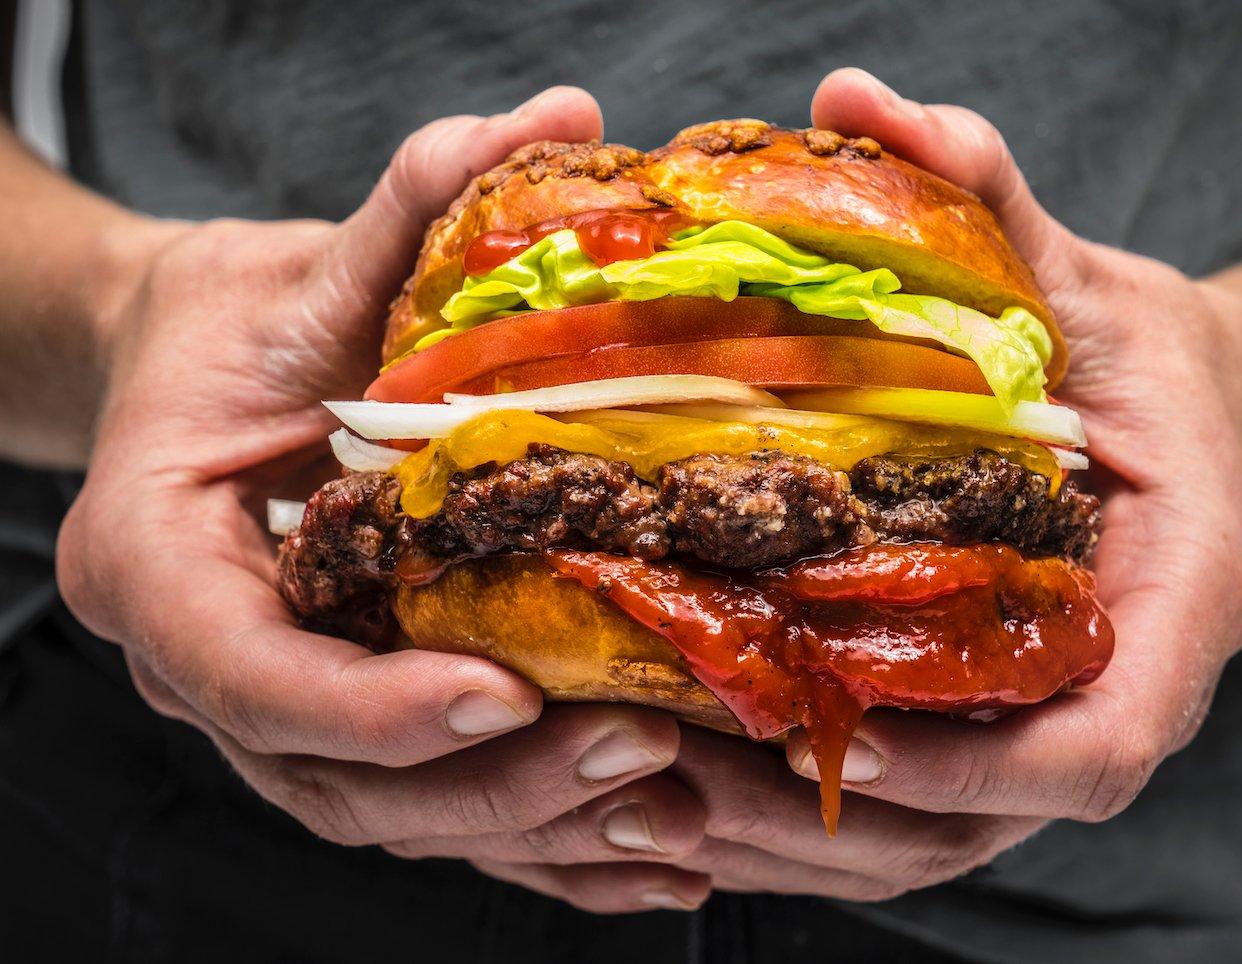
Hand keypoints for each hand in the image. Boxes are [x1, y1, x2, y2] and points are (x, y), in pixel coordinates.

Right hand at [56, 89, 712, 913]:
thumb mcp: (312, 266)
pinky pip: (446, 815)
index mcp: (159, 563)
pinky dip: (547, 848)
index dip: (369, 705)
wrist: (226, 387)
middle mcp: (217, 667)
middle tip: (638, 750)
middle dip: (492, 784)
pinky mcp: (360, 731)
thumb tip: (557, 117)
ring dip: (540, 831)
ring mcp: (288, 717)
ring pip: (402, 822)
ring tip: (679, 817)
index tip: (498, 696)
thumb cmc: (249, 330)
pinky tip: (658, 858)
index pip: (247, 671)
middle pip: (340, 778)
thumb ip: (413, 202)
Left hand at [659, 68, 1241, 900]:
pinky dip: (802, 816)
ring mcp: (1055, 715)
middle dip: (837, 824)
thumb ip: (986, 194)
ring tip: (650, 805)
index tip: (837, 738)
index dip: (977, 768)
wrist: (1167, 406)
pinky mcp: (996, 722)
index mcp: (1177, 588)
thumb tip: (859, 99)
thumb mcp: (1075, 269)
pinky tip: (688, 782)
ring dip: (795, 842)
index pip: (1104, 742)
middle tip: (682, 788)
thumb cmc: (1130, 350)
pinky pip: (909, 812)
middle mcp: (1121, 677)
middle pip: (995, 819)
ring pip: (938, 840)